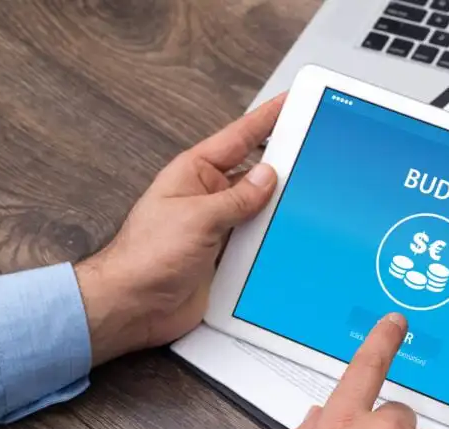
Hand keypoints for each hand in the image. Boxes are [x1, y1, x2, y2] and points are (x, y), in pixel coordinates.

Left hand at [75, 94, 285, 365]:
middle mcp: (209, 197)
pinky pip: (259, 243)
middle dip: (283, 166)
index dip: (266, 119)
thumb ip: (237, 197)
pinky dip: (275, 241)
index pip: (239, 138)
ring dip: (280, 210)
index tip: (291, 103)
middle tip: (315, 153)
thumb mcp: (197, 217)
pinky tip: (293, 237)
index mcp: (194, 173)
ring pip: (261, 211)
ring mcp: (220, 228)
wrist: (133, 305)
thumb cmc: (145, 257)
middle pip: (255, 174)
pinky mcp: (228, 258)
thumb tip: (268, 177)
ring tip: (310, 200)